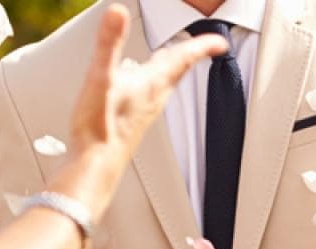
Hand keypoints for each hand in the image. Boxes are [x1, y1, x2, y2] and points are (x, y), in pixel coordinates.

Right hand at [66, 6, 225, 197]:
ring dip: (170, 70)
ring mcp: (144, 112)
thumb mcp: (101, 76)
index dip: (203, 46)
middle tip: (202, 46)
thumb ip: (109, 42)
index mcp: (151, 83)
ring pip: (163, 85)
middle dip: (188, 55)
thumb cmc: (99, 127)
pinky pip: (148, 98)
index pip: (183, 58)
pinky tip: (138, 89)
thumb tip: (116, 11)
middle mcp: (153, 98)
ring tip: (172, 60)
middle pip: (176, 70)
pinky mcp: (133, 124)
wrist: (95, 167)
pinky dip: (150, 85)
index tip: (220, 42)